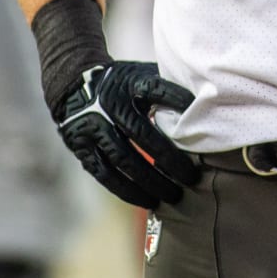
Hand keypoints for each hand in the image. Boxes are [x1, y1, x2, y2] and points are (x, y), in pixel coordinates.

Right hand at [51, 61, 198, 208]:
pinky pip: (106, 175)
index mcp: (128, 83)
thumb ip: (163, 86)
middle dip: (169, 159)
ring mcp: (93, 127)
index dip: (176, 99)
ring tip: (174, 196)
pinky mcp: (82, 148)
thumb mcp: (139, 75)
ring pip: (124, 159)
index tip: (197, 114)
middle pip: (142, 135)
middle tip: (192, 177)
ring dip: (151, 181)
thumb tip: (204, 100)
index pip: (155, 89)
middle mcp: (108, 105)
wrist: (72, 86)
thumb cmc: (121, 85)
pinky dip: (128, 191)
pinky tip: (148, 202)